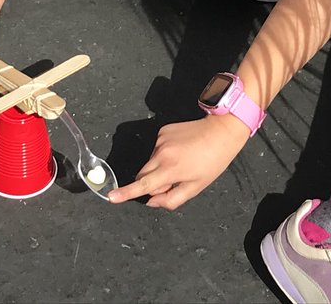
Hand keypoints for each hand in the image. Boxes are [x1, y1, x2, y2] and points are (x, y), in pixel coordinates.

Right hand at [108, 114, 248, 209]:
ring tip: (182, 163)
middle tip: (173, 181)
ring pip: (150, 162)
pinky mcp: (163, 130)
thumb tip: (151, 201)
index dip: (125, 193)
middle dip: (151, 183)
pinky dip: (163, 154)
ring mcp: (161, 140)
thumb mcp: (196, 187)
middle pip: (143, 175)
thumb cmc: (212, 162)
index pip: (143, 185)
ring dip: (159, 168)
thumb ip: (172, 199)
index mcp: (170, 170)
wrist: (220, 131)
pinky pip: (156, 149)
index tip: (110, 197)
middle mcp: (161, 153)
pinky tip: (180, 151)